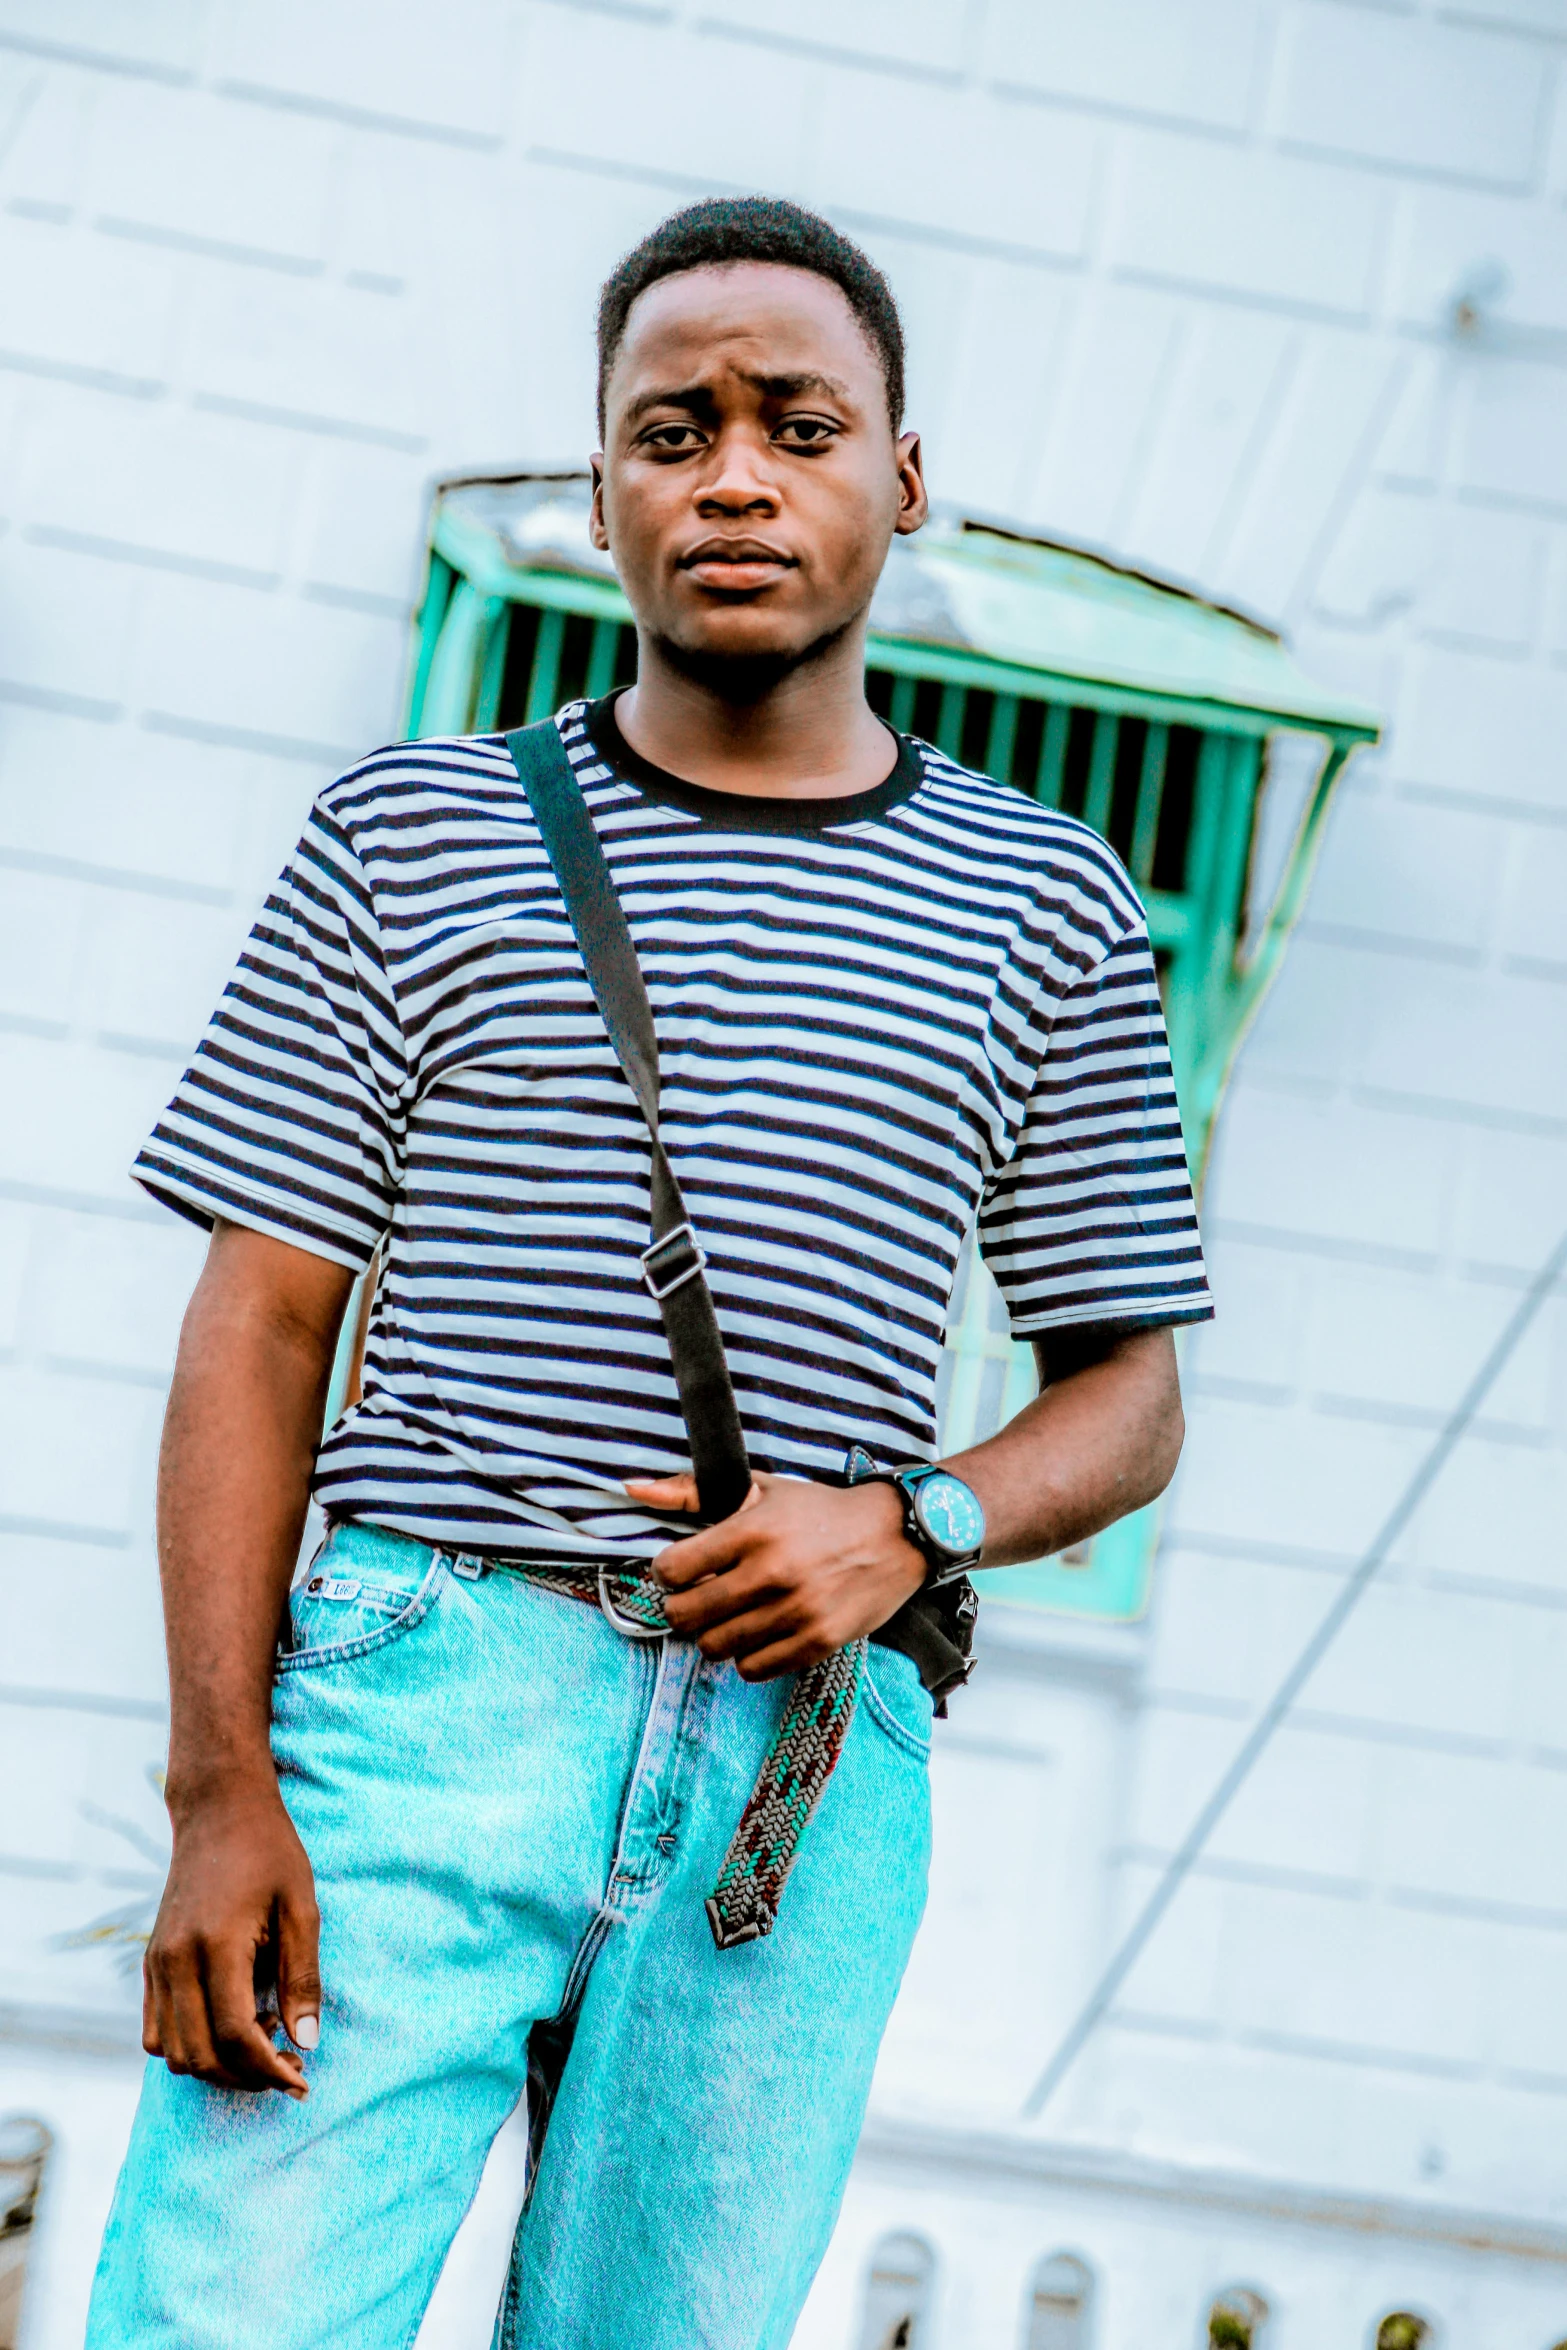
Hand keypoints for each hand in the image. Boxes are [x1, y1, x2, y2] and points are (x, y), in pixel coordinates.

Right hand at [143, 1780, 321, 2097]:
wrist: (219, 1810)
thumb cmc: (269, 1851)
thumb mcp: (302, 1907)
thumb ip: (303, 1978)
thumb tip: (307, 2043)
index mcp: (216, 1945)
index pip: (234, 2036)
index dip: (269, 2069)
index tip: (302, 2080)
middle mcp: (175, 1961)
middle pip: (200, 2055)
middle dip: (246, 2078)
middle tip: (289, 2069)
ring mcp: (157, 1963)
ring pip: (172, 2052)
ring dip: (216, 2066)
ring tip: (263, 2044)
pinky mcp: (151, 1962)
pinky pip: (156, 2030)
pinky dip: (190, 2046)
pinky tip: (232, 2026)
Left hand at [623, 1470, 924, 1679]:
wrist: (893, 1534)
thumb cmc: (818, 1511)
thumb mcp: (759, 1489)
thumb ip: (691, 1491)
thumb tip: (631, 1488)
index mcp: (751, 1530)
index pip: (672, 1570)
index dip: (666, 1574)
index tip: (679, 1572)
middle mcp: (771, 1572)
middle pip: (686, 1616)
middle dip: (682, 1609)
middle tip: (697, 1600)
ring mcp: (795, 1611)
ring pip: (715, 1647)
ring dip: (714, 1635)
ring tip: (730, 1616)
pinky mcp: (817, 1641)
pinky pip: (753, 1669)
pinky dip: (747, 1656)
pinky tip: (758, 1633)